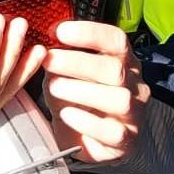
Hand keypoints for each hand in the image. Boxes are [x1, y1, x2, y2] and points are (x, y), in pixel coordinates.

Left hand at [42, 20, 149, 162]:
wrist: (88, 140)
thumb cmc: (77, 100)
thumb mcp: (65, 75)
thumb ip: (59, 60)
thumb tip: (40, 46)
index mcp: (121, 62)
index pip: (116, 40)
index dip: (90, 32)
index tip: (60, 32)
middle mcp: (133, 85)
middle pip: (115, 69)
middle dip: (78, 62)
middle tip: (49, 61)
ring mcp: (133, 114)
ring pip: (119, 99)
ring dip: (82, 91)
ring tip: (55, 88)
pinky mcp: (126, 141)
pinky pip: (114, 131)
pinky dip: (87, 122)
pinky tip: (67, 114)